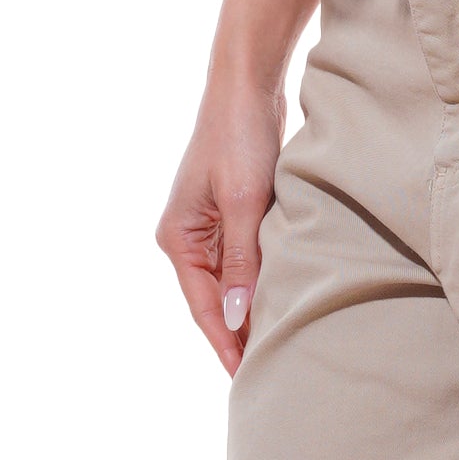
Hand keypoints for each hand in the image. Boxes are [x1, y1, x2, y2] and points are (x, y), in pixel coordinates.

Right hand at [155, 78, 285, 376]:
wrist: (248, 83)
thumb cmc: (240, 135)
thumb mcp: (243, 201)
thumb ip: (241, 259)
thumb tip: (238, 314)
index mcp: (179, 237)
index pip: (203, 305)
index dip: (226, 341)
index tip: (245, 376)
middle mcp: (188, 236)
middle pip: (215, 297)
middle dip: (239, 330)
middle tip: (268, 367)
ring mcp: (209, 223)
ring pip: (231, 278)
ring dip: (250, 304)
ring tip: (277, 341)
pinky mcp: (232, 209)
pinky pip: (244, 255)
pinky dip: (259, 276)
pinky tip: (280, 294)